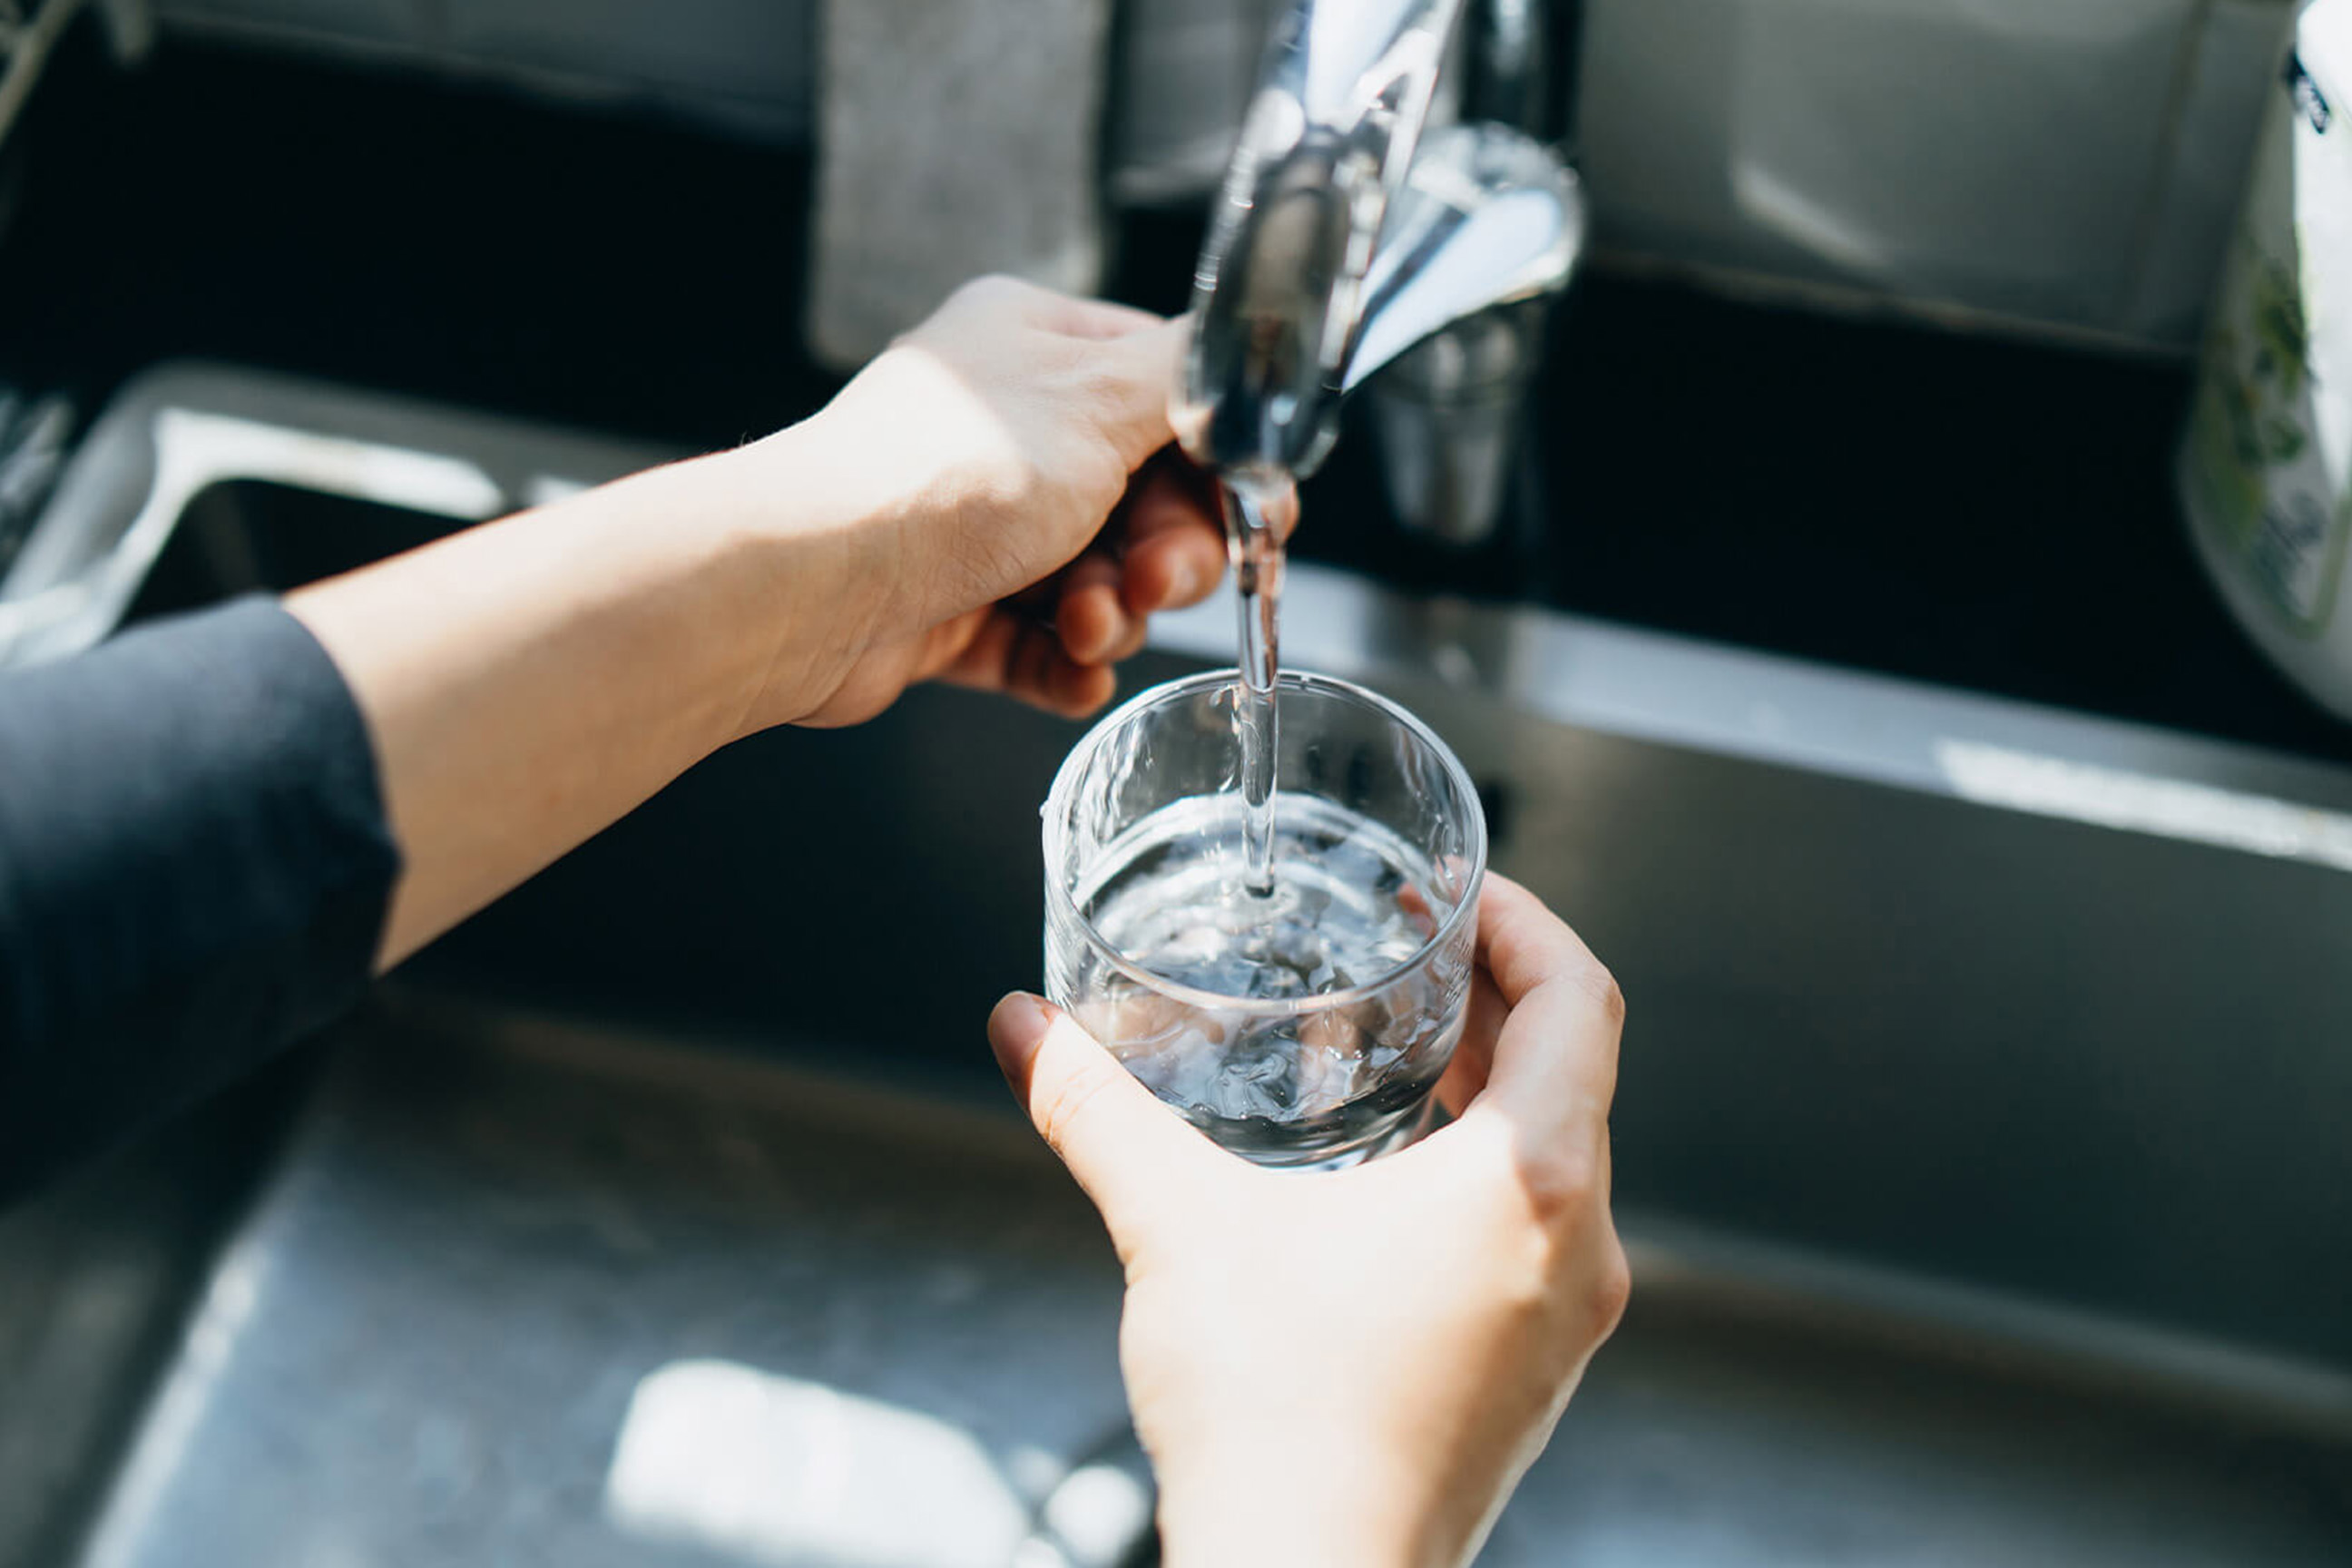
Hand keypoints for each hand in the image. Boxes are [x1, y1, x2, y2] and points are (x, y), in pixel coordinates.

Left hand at [757, 276, 1226, 728]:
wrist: (813, 584)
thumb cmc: (947, 476)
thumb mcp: (1102, 397)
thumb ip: (1190, 376)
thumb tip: (1242, 357)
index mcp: (1040, 348)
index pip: (1171, 399)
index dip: (1225, 467)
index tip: (1259, 520)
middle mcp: (1010, 430)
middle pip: (1147, 504)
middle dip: (1167, 557)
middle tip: (1155, 583)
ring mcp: (978, 526)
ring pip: (1100, 582)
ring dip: (1114, 616)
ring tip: (1085, 627)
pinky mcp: (952, 613)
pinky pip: (1042, 646)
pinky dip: (1068, 666)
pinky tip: (1075, 675)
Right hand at [987, 876, 1630, 1567]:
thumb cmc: (1277, 1426)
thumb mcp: (1178, 1231)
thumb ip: (1097, 1114)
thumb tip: (1025, 1033)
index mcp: (1532, 1185)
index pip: (1581, 999)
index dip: (1529, 923)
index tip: (1466, 894)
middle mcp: (1581, 1249)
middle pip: (1576, 1072)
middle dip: (1498, 999)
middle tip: (1417, 952)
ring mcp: (1567, 1320)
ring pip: (1560, 1157)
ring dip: (1493, 1091)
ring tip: (1401, 1052)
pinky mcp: (1534, 1373)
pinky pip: (1539, 1232)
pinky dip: (1485, 1174)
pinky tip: (1391, 1179)